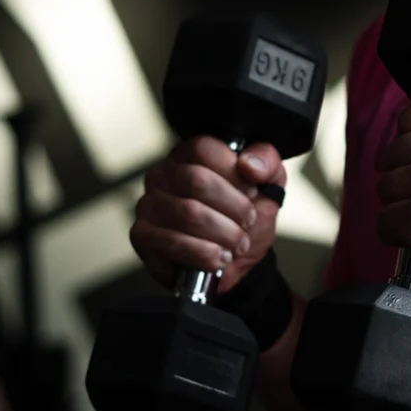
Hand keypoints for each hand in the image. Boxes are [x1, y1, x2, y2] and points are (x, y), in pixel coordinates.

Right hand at [131, 136, 286, 291]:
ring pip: (189, 213)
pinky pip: (172, 242)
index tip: (252, 192)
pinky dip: (205, 253)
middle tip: (248, 223)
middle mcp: (163, 175)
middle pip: (197, 180)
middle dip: (234, 207)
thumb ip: (266, 162)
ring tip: (237, 244)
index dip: (234, 173)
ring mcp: (148, 204)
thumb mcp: (268, 185)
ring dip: (224, 234)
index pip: (203, 149)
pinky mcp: (142, 235)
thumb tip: (249, 165)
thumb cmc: (244, 219)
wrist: (236, 262)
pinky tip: (218, 258)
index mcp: (190, 155)